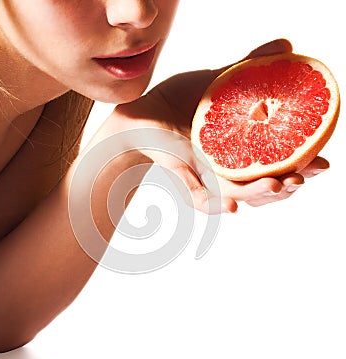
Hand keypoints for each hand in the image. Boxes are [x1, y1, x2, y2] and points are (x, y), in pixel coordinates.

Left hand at [108, 39, 329, 213]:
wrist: (141, 111)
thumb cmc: (177, 102)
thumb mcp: (217, 82)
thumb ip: (251, 68)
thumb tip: (288, 46)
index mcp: (239, 148)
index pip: (276, 162)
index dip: (301, 166)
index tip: (322, 163)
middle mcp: (226, 167)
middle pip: (263, 186)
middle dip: (288, 185)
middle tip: (305, 176)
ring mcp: (206, 175)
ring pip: (239, 195)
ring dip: (260, 195)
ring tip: (280, 185)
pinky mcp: (185, 178)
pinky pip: (203, 198)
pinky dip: (218, 204)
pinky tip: (235, 206)